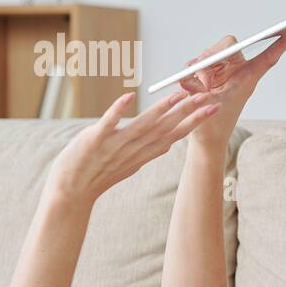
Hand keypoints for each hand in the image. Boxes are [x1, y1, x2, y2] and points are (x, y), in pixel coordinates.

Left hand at [46, 89, 220, 203]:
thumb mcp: (131, 164)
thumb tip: (167, 143)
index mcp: (144, 153)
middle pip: (166, 128)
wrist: (72, 191)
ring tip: (178, 95)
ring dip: (161, 110)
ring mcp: (115, 145)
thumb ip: (149, 150)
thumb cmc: (99, 175)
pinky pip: (108, 123)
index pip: (175, 134)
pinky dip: (119, 110)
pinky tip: (129, 96)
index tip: (213, 108)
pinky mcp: (95, 140)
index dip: (195, 121)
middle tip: (208, 97)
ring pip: (143, 125)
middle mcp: (135, 149)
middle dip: (188, 112)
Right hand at [177, 21, 285, 149]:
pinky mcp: (209, 72)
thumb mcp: (207, 107)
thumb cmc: (214, 124)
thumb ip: (197, 90)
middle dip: (214, 53)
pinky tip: (191, 81)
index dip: (283, 42)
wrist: (207, 137)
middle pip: (230, 45)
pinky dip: (193, 69)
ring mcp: (223, 70)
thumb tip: (189, 75)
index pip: (269, 56)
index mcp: (247, 78)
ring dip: (202, 64)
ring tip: (200, 85)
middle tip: (203, 66)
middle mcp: (237, 70)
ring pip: (213, 53)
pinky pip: (200, 61)